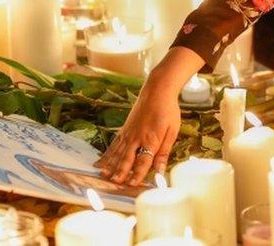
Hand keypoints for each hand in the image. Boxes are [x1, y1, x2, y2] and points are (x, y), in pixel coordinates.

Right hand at [95, 47, 201, 184]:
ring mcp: (128, 133)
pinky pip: (114, 144)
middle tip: (114, 183)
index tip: (132, 184)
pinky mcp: (124, 129)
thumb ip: (164, 153)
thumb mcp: (172, 132)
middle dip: (120, 171)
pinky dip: (107, 154)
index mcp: (151, 139)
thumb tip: (160, 171)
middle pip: (127, 157)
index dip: (138, 173)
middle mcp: (137, 137)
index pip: (143, 160)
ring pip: (118, 152)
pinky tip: (101, 162)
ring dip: (111, 165)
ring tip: (104, 176)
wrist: (157, 90)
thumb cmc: (168, 111)